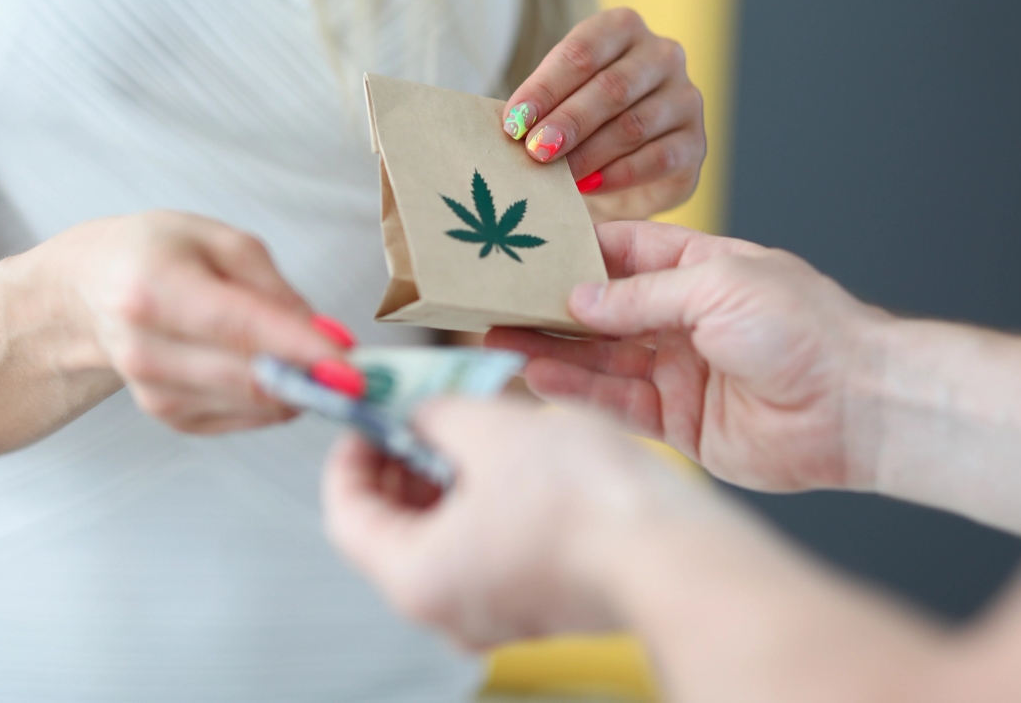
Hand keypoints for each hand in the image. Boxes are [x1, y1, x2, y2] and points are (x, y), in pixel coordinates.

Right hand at [53, 211, 359, 433]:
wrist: (88, 291)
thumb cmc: (157, 254)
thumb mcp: (220, 242)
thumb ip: (276, 289)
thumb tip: (326, 338)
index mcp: (155, 288)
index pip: (240, 327)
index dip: (302, 349)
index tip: (352, 365)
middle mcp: (146, 346)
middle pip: (249, 376)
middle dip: (314, 376)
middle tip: (359, 368)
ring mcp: (152, 390)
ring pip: (252, 404)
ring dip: (297, 386)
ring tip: (312, 356)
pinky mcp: (168, 417)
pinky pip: (244, 417)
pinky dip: (272, 397)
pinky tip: (269, 368)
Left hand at [323, 398, 704, 648]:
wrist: (675, 554)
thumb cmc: (585, 503)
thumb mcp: (490, 428)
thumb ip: (435, 413)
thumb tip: (418, 408)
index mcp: (415, 577)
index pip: (345, 513)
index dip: (349, 453)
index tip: (367, 415)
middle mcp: (446, 609)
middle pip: (392, 528)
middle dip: (400, 461)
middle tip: (419, 410)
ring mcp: (493, 613)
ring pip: (442, 537)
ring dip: (444, 477)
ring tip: (471, 423)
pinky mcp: (534, 604)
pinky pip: (486, 549)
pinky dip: (483, 502)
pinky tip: (511, 457)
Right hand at [486, 221, 890, 491]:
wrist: (859, 406)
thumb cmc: (804, 327)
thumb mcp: (716, 286)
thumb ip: (640, 295)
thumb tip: (576, 298)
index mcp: (702, 269)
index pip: (623, 253)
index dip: (573, 250)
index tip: (521, 247)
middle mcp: (685, 320)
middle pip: (602, 310)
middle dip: (548, 306)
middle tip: (492, 301)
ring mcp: (680, 372)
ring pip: (600, 358)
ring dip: (549, 350)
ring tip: (495, 339)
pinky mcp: (679, 423)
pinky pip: (617, 402)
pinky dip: (576, 390)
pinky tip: (536, 376)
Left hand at [501, 8, 705, 217]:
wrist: (629, 166)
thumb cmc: (586, 122)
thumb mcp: (561, 101)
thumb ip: (543, 106)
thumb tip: (514, 126)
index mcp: (622, 29)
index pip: (582, 53)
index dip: (546, 88)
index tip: (515, 121)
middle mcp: (662, 55)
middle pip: (611, 87)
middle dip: (567, 122)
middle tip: (535, 150)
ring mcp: (685, 98)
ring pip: (634, 125)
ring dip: (589, 153)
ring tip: (556, 175)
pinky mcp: (695, 143)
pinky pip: (658, 159)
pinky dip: (618, 175)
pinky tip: (589, 186)